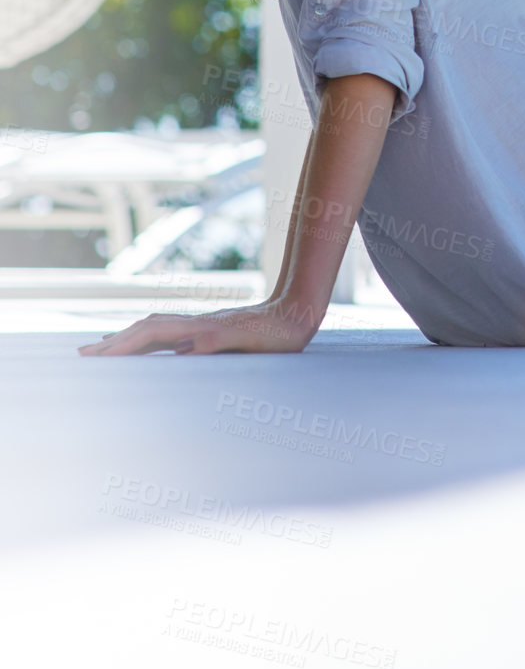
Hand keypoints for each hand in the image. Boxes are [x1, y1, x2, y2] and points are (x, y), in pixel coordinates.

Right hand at [76, 299, 320, 356]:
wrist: (299, 312)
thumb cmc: (280, 334)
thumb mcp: (253, 341)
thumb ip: (217, 342)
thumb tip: (182, 348)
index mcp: (199, 329)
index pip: (149, 334)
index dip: (121, 345)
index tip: (93, 356)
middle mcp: (195, 325)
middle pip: (144, 329)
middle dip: (113, 343)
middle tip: (80, 355)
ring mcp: (201, 327)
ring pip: (154, 330)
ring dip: (126, 339)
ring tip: (100, 349)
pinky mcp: (209, 332)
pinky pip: (169, 335)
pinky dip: (147, 340)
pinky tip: (146, 348)